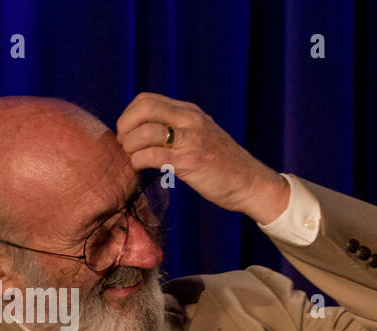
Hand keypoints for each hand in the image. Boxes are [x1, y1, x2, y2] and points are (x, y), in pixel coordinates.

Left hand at [115, 92, 290, 222]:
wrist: (251, 183)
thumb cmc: (225, 165)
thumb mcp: (202, 135)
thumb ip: (179, 128)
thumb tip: (146, 132)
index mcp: (190, 111)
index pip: (147, 100)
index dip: (129, 114)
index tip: (128, 132)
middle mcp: (190, 120)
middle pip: (143, 109)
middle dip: (125, 127)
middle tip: (125, 145)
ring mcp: (190, 140)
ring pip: (144, 133)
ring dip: (130, 147)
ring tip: (132, 159)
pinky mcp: (189, 161)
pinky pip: (151, 155)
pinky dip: (138, 161)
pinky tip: (140, 168)